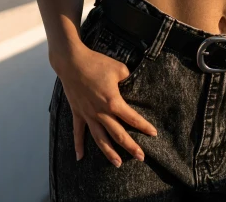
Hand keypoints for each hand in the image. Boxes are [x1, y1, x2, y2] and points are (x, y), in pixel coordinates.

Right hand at [54, 43, 157, 166]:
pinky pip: (78, 132)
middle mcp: (101, 112)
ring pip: (100, 139)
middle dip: (130, 146)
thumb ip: (127, 78)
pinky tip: (80, 157)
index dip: (143, 126)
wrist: (72, 62)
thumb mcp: (118, 68)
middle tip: (141, 157)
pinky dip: (78, 145)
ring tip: (118, 163)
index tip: (153, 134)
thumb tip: (130, 83)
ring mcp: (88, 114)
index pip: (132, 118)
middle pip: (118, 134)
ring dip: (109, 152)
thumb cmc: (96, 63)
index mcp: (113, 101)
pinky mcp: (78, 112)